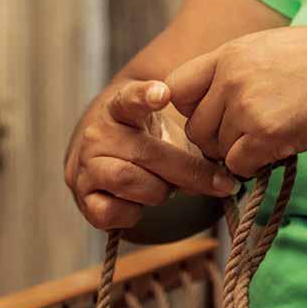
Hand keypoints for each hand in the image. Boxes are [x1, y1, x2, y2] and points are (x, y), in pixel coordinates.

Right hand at [64, 79, 235, 229]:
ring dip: (157, 191)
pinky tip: (138, 207)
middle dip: (188, 171)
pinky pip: (110, 211)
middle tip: (220, 183)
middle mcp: (98, 135)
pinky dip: (131, 214)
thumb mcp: (166, 137)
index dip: (145, 96)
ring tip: (163, 190)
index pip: (129, 98)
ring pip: (127, 180)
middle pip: (147, 153)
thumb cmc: (145, 148)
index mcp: (119, 109)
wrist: (104, 165)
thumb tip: (222, 182)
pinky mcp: (84, 198)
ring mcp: (87, 166)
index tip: (164, 94)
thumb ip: (189, 152)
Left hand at [166, 24, 306, 176]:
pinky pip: (237, 165)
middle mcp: (232, 77)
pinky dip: (253, 167)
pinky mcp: (267, 134)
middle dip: (215, 141)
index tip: (213, 118)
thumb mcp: (271, 50)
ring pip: (216, 150)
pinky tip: (275, 152)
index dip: (191, 110)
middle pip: (194, 128)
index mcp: (231, 53)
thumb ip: (236, 72)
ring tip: (268, 140)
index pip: (177, 87)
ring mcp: (248, 105)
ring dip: (238, 154)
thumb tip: (214, 104)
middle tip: (245, 138)